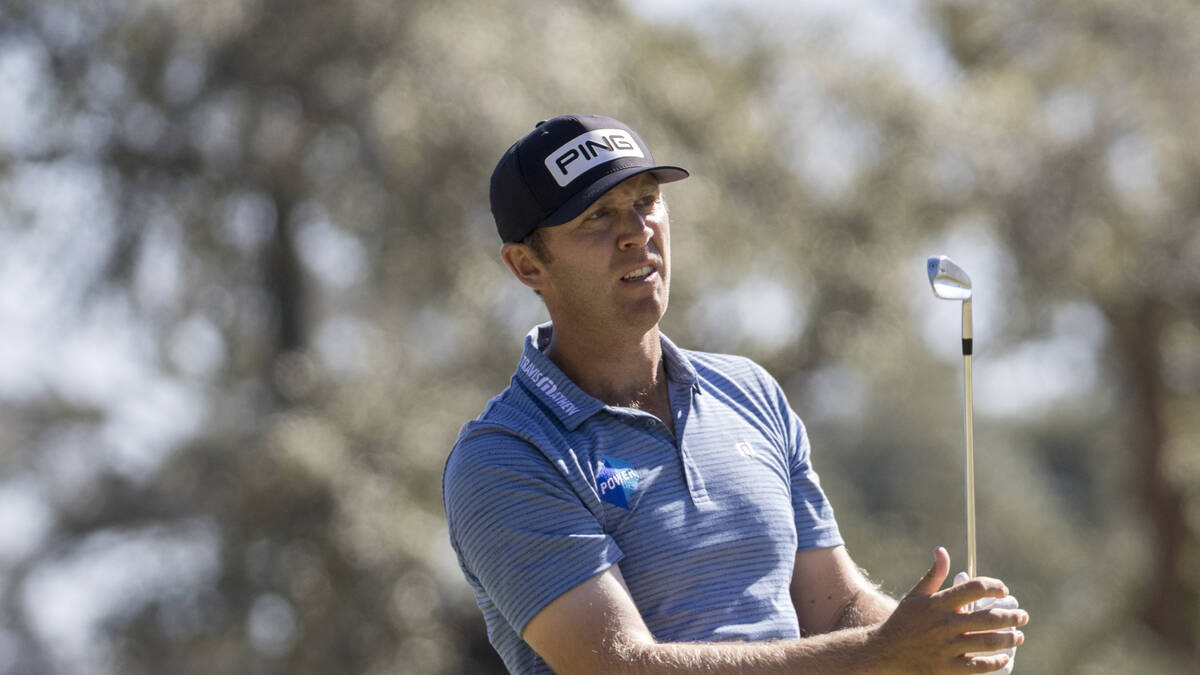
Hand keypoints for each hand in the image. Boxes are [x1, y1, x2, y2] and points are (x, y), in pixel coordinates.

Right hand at [869, 547, 1026, 673]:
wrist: (883, 652)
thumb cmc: (902, 621)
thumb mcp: (915, 596)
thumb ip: (933, 574)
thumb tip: (942, 550)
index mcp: (938, 603)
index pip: (973, 588)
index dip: (994, 587)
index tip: (1004, 591)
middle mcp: (945, 624)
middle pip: (988, 617)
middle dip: (1011, 616)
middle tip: (1022, 616)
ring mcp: (947, 647)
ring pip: (988, 642)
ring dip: (1009, 638)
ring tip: (1018, 636)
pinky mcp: (947, 668)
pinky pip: (979, 666)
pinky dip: (996, 662)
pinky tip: (1005, 658)